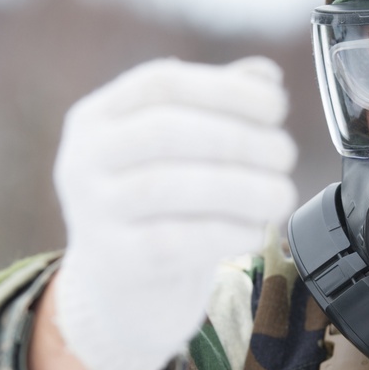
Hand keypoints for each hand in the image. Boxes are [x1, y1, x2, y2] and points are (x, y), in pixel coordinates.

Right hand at [51, 57, 296, 369]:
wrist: (126, 293)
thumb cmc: (163, 210)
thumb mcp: (184, 153)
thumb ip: (219, 108)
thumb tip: (265, 76)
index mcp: (99, 117)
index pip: (161, 83)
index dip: (226, 90)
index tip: (277, 107)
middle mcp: (83, 158)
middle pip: (166, 131)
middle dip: (240, 139)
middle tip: (285, 154)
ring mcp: (91, 212)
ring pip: (168, 186)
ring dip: (242, 187)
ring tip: (281, 194)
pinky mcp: (114, 263)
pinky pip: (175, 241)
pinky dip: (227, 231)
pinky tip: (256, 230)